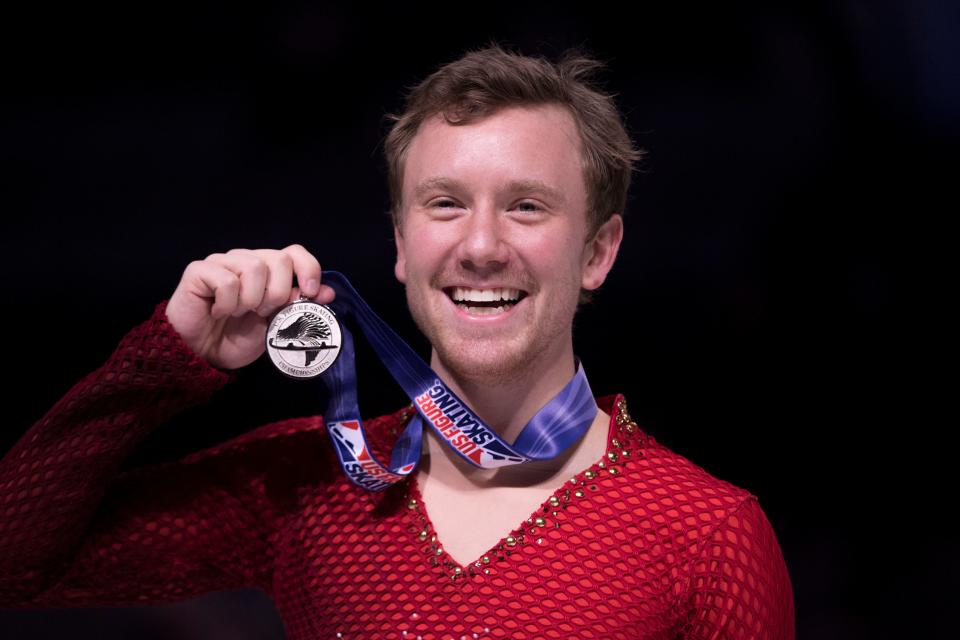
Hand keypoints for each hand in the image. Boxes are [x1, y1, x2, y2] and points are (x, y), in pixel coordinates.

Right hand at [165, 244, 335, 369]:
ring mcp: (222, 262)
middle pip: (279, 259)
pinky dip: (228, 303)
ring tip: (240, 313)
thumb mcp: (276, 325)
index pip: (295, 253)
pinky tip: (218, 312)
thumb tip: (328, 292)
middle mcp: (246, 260)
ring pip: (254, 267)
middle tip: (263, 312)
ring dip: (252, 299)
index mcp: (267, 270)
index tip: (310, 292)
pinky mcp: (198, 270)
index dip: (308, 269)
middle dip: (278, 293)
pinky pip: (226, 280)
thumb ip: (298, 306)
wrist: (203, 356)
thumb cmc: (237, 338)